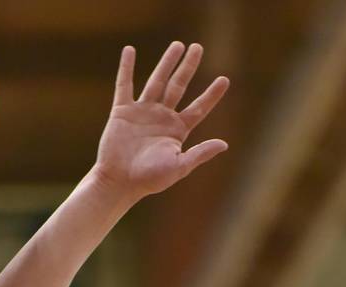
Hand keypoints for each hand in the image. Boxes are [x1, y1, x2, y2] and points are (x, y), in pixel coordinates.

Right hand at [94, 42, 228, 201]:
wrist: (120, 182)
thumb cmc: (150, 180)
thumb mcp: (180, 167)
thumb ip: (200, 153)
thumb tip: (225, 144)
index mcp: (177, 131)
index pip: (199, 108)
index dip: (212, 94)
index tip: (225, 79)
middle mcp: (162, 117)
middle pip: (179, 86)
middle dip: (188, 67)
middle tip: (197, 47)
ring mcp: (143, 112)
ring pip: (157, 81)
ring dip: (166, 63)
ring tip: (177, 45)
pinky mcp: (123, 111)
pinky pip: (125, 85)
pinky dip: (126, 67)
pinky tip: (130, 50)